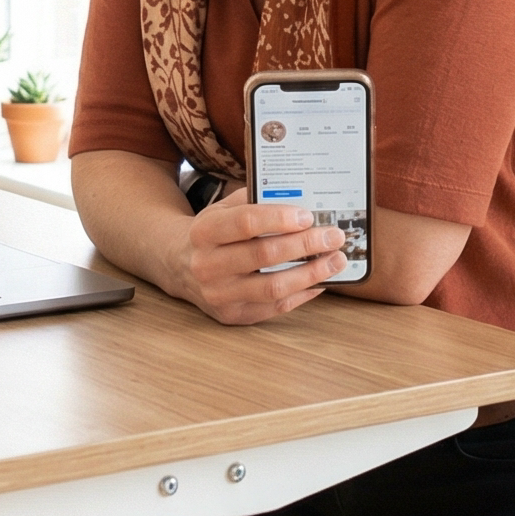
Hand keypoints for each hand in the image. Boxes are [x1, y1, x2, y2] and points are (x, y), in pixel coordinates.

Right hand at [176, 194, 347, 324]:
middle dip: (306, 245)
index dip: (280, 219)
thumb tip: (302, 200)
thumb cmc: (212, 232)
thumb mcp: (222, 209)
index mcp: (204, 232)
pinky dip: (302, 294)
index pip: (246, 223)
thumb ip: (255, 201)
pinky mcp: (233, 315)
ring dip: (311, 274)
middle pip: (264, 255)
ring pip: (273, 287)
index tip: (308, 216)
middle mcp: (207, 266)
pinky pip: (275, 307)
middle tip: (334, 236)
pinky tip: (320, 281)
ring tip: (336, 261)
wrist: (179, 265)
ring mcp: (219, 295)